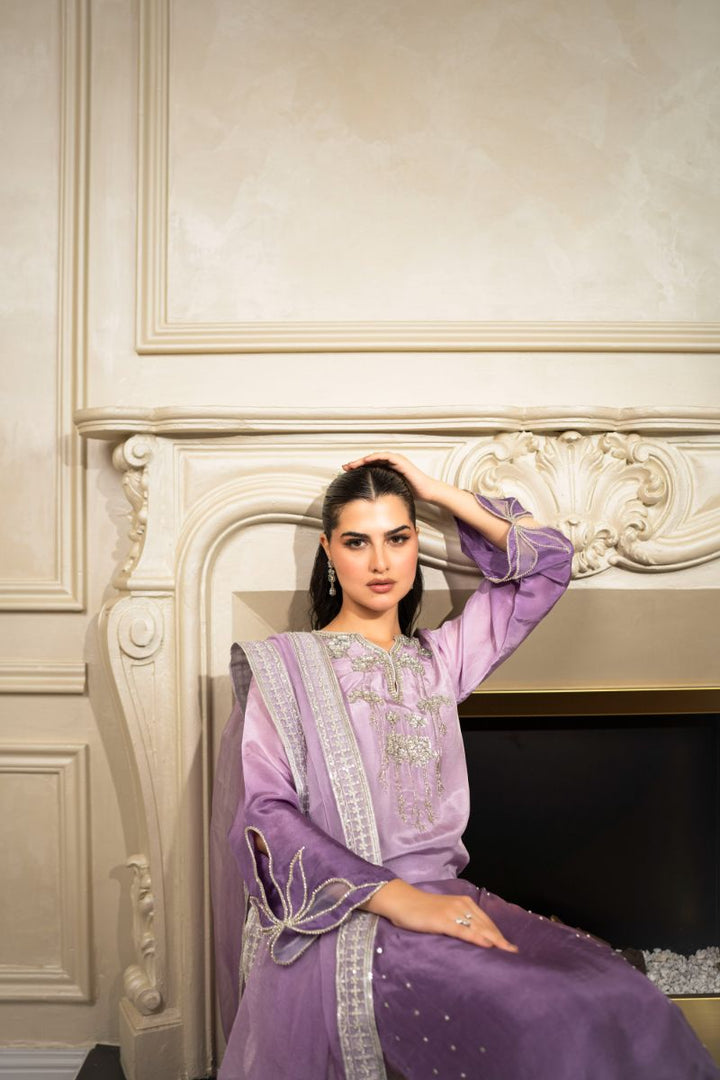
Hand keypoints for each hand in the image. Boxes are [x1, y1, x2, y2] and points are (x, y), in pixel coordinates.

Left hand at [342, 451, 439, 502]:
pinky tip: (366, 461)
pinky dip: (375, 457)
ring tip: (352, 464)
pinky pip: (385, 456)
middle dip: (357, 463)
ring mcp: (396, 460)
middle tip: (345, 468)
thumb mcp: (392, 491)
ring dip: (363, 460)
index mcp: (388, 469)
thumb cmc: (411, 493)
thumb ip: (381, 491)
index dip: (358, 469)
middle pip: (370, 461)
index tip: (346, 473)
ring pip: (375, 457)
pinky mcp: (400, 461)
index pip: (370, 467)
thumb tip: (368, 500)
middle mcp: (391, 463)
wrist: (426, 492)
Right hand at [364, 879, 517, 951]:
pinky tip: (487, 945)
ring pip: (478, 928)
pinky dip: (476, 938)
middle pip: (486, 926)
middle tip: (515, 953)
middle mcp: (461, 905)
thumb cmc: (421, 909)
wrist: (402, 902)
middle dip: (501, 940)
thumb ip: (458, 921)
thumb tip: (472, 935)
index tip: (511, 948)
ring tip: (507, 952)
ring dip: (494, 941)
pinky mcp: (442, 921)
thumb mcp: (444, 912)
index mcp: (463, 903)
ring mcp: (452, 912)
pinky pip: (463, 930)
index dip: (499, 935)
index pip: (486, 922)